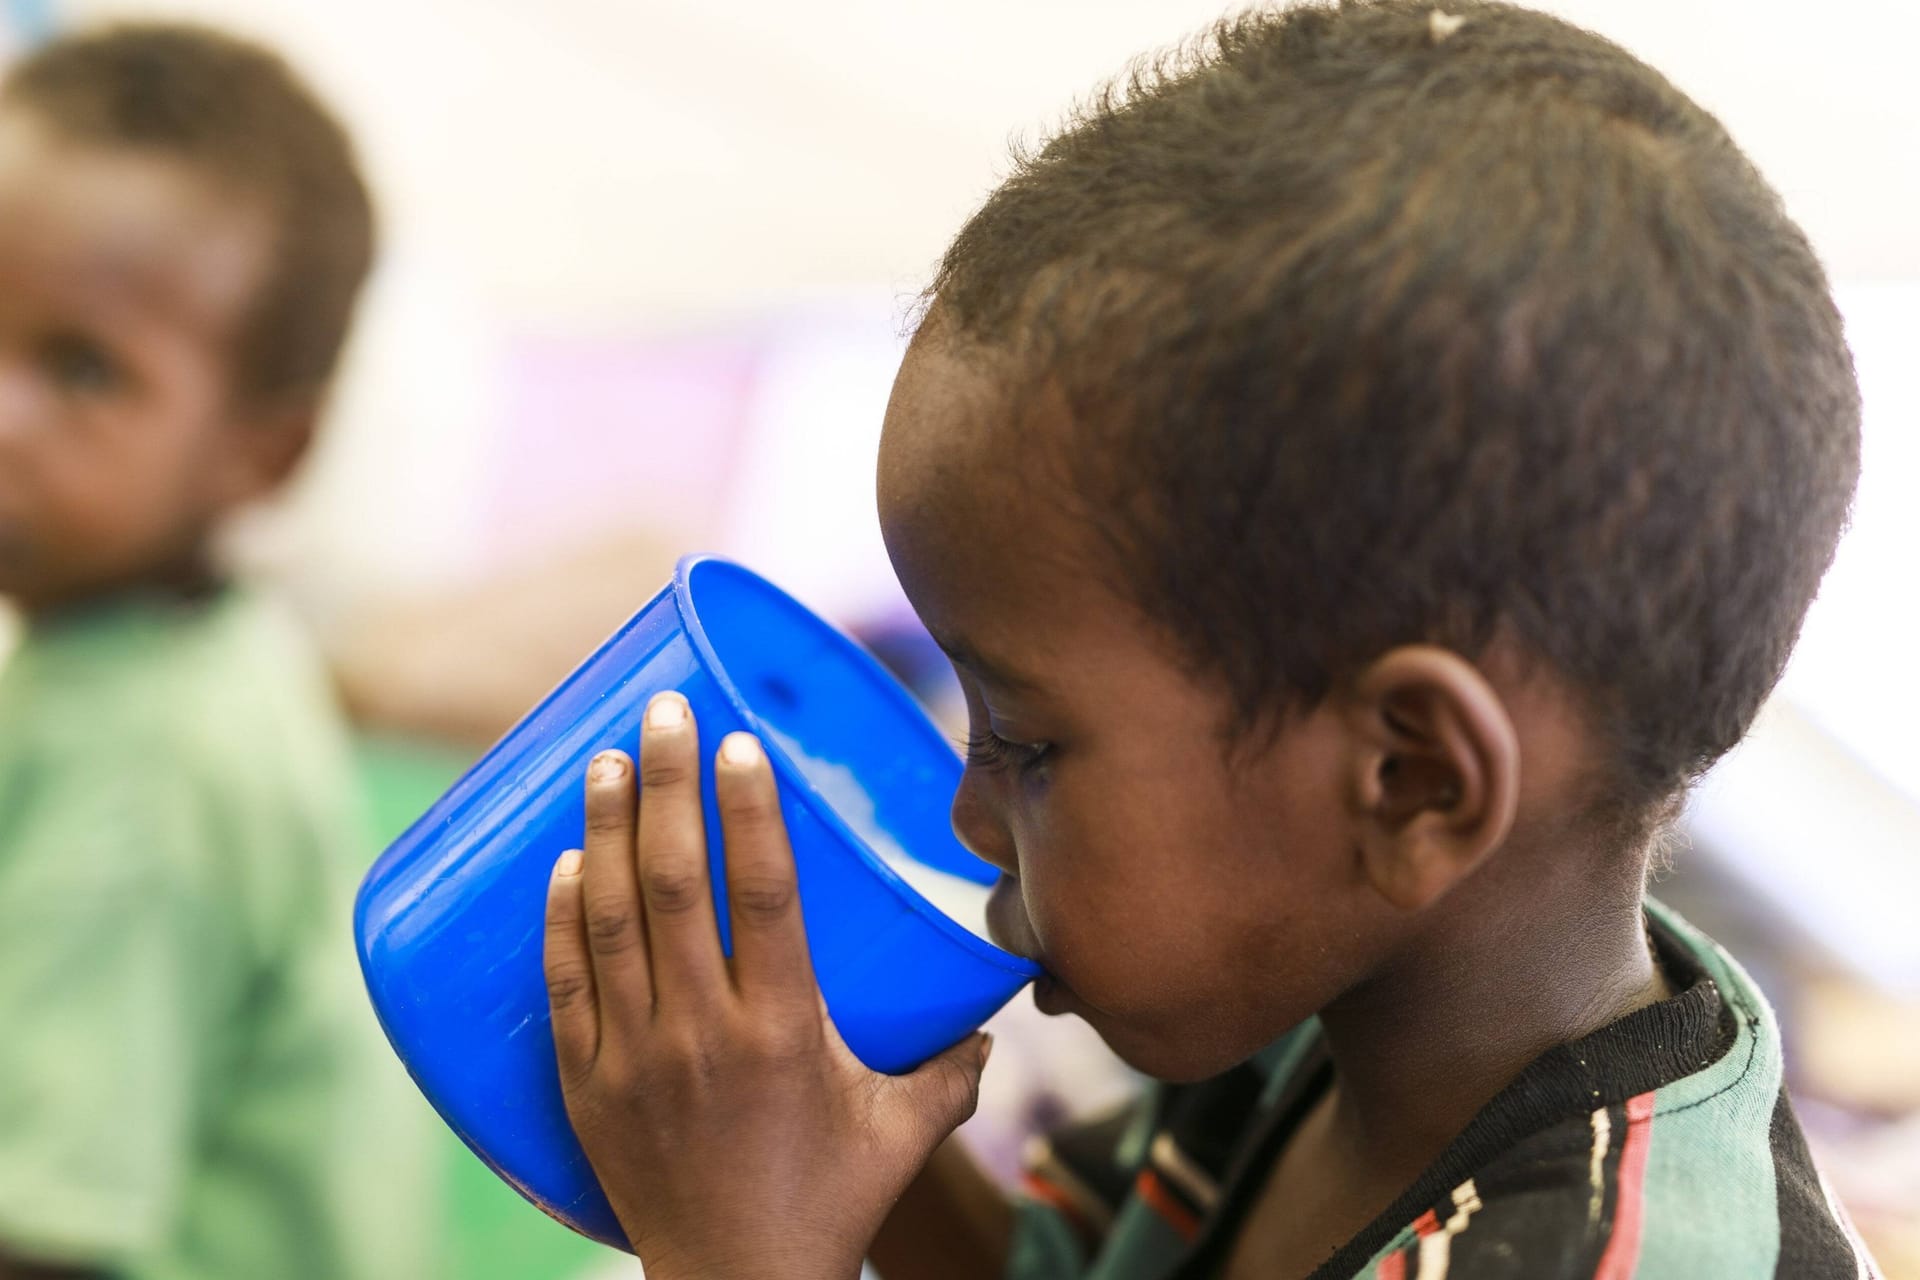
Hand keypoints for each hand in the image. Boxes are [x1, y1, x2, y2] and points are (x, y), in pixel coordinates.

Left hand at [543, 691, 992, 1279]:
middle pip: (674, 886)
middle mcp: (702, 1035)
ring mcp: (633, 1059)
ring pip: (608, 920)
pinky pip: (564, 985)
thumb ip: (952, 1069)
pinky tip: (562, 862)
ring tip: (603, 759)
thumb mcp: (903, 1133)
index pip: (763, 897)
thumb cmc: (827, 1206)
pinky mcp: (586, 1086)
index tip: (739, 743)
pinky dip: (559, 918)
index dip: (747, 812)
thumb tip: (988, 1017)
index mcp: (784, 1033)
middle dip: (666, 786)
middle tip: (662, 712)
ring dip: (604, 830)